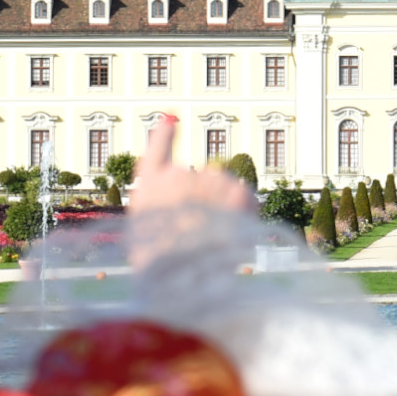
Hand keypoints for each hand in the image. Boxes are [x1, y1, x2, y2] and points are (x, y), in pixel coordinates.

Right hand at [125, 115, 257, 267]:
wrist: (179, 276)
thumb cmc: (162, 266)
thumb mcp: (151, 237)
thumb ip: (167, 210)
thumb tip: (190, 190)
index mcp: (150, 186)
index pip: (157, 151)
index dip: (164, 134)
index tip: (171, 119)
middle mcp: (178, 175)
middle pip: (203, 177)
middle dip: (209, 198)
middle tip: (206, 231)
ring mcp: (206, 179)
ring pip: (225, 186)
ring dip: (226, 206)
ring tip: (216, 236)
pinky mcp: (235, 190)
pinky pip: (245, 196)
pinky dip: (246, 212)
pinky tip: (235, 231)